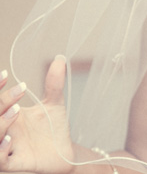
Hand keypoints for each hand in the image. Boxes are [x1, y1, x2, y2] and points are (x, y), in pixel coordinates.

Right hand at [0, 56, 74, 173]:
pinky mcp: (15, 163)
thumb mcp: (54, 103)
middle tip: (18, 92)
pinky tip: (10, 139)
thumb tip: (60, 59)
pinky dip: (2, 150)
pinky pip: (0, 161)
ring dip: (0, 123)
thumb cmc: (53, 128)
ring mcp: (8, 147)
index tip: (5, 74)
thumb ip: (54, 83)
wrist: (64, 151)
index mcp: (8, 114)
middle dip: (1, 102)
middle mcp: (5, 130)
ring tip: (16, 111)